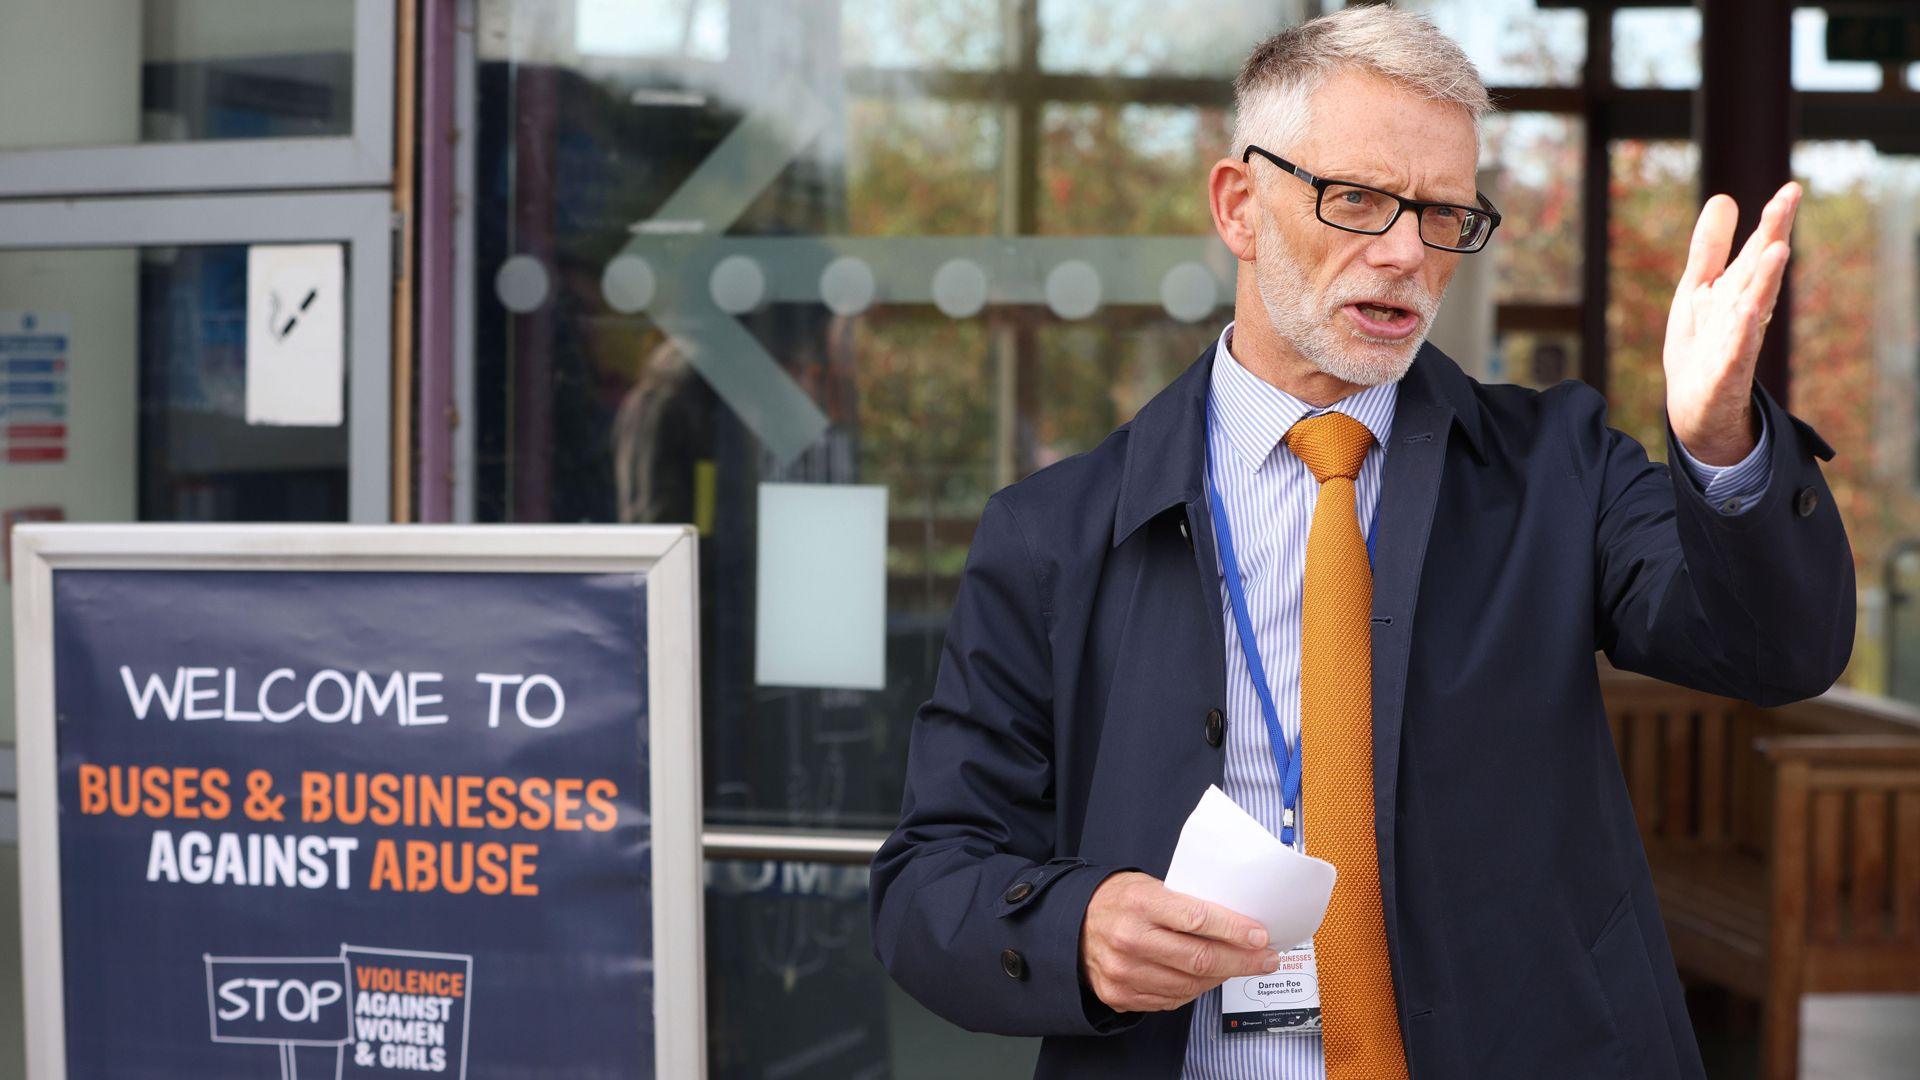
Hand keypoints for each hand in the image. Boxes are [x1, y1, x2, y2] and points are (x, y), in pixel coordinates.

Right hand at [1078, 871, 1279, 1013]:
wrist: (1072, 925)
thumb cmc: (1118, 901)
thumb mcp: (1148, 885)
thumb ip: (1185, 902)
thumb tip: (1236, 921)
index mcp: (1139, 903)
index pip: (1197, 919)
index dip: (1235, 930)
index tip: (1260, 936)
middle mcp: (1129, 939)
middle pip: (1199, 958)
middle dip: (1242, 961)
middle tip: (1265, 959)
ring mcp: (1123, 971)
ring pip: (1190, 984)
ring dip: (1222, 977)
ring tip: (1238, 967)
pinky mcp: (1120, 994)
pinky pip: (1172, 1000)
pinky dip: (1195, 990)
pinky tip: (1207, 978)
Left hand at [1663, 182, 1798, 465]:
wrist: (1694, 406)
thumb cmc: (1701, 343)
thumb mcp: (1697, 289)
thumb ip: (1708, 248)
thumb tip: (1725, 197)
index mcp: (1737, 289)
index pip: (1758, 250)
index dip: (1773, 220)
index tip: (1790, 188)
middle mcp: (1744, 311)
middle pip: (1761, 269)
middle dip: (1774, 235)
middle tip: (1787, 200)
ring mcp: (1738, 341)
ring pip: (1756, 306)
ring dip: (1767, 279)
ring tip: (1778, 249)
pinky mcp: (1726, 372)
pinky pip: (1737, 350)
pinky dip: (1742, 332)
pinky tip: (1747, 311)